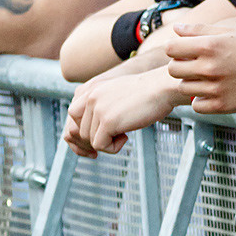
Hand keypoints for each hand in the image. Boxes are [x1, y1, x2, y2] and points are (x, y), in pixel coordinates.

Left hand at [62, 66, 181, 157]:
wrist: (162, 88)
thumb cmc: (146, 94)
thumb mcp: (116, 95)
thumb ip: (101, 106)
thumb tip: (91, 133)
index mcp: (90, 90)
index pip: (73, 117)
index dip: (82, 132)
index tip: (95, 142)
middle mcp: (90, 98)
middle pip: (79, 131)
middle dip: (94, 141)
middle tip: (112, 142)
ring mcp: (98, 109)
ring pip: (89, 140)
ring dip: (107, 143)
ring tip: (124, 134)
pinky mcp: (108, 121)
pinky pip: (100, 145)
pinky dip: (113, 148)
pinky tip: (126, 137)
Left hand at [167, 21, 235, 112]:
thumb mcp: (231, 33)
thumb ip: (200, 30)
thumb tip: (176, 29)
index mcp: (210, 45)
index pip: (170, 48)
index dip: (175, 48)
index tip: (184, 51)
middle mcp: (210, 67)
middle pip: (173, 69)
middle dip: (181, 66)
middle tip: (196, 65)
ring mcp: (216, 88)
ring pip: (183, 87)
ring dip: (192, 82)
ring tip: (208, 78)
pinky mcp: (222, 105)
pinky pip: (196, 105)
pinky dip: (201, 99)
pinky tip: (214, 91)